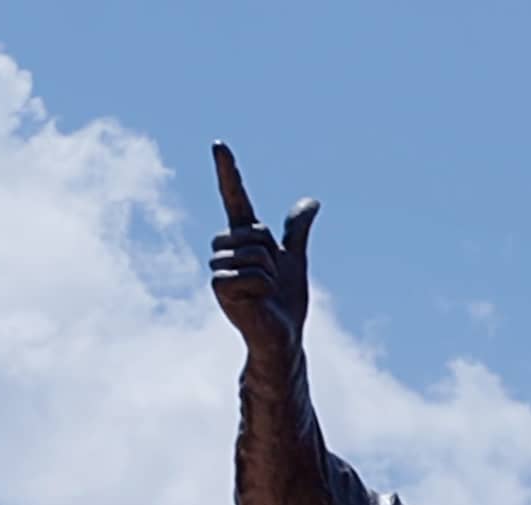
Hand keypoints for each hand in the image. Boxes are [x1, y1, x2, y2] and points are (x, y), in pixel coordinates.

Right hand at [208, 142, 317, 359]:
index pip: (235, 198)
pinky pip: (249, 275)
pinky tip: (258, 302)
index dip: (228, 173)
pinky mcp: (220, 288)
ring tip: (265, 293)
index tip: (219, 144)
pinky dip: (263, 289)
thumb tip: (312, 202)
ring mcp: (219, 269)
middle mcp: (226, 250)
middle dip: (271, 256)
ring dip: (269, 275)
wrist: (284, 336)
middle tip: (271, 279)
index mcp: (243, 239)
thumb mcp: (295, 260)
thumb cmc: (286, 302)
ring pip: (253, 254)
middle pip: (253, 232)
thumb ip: (297, 231)